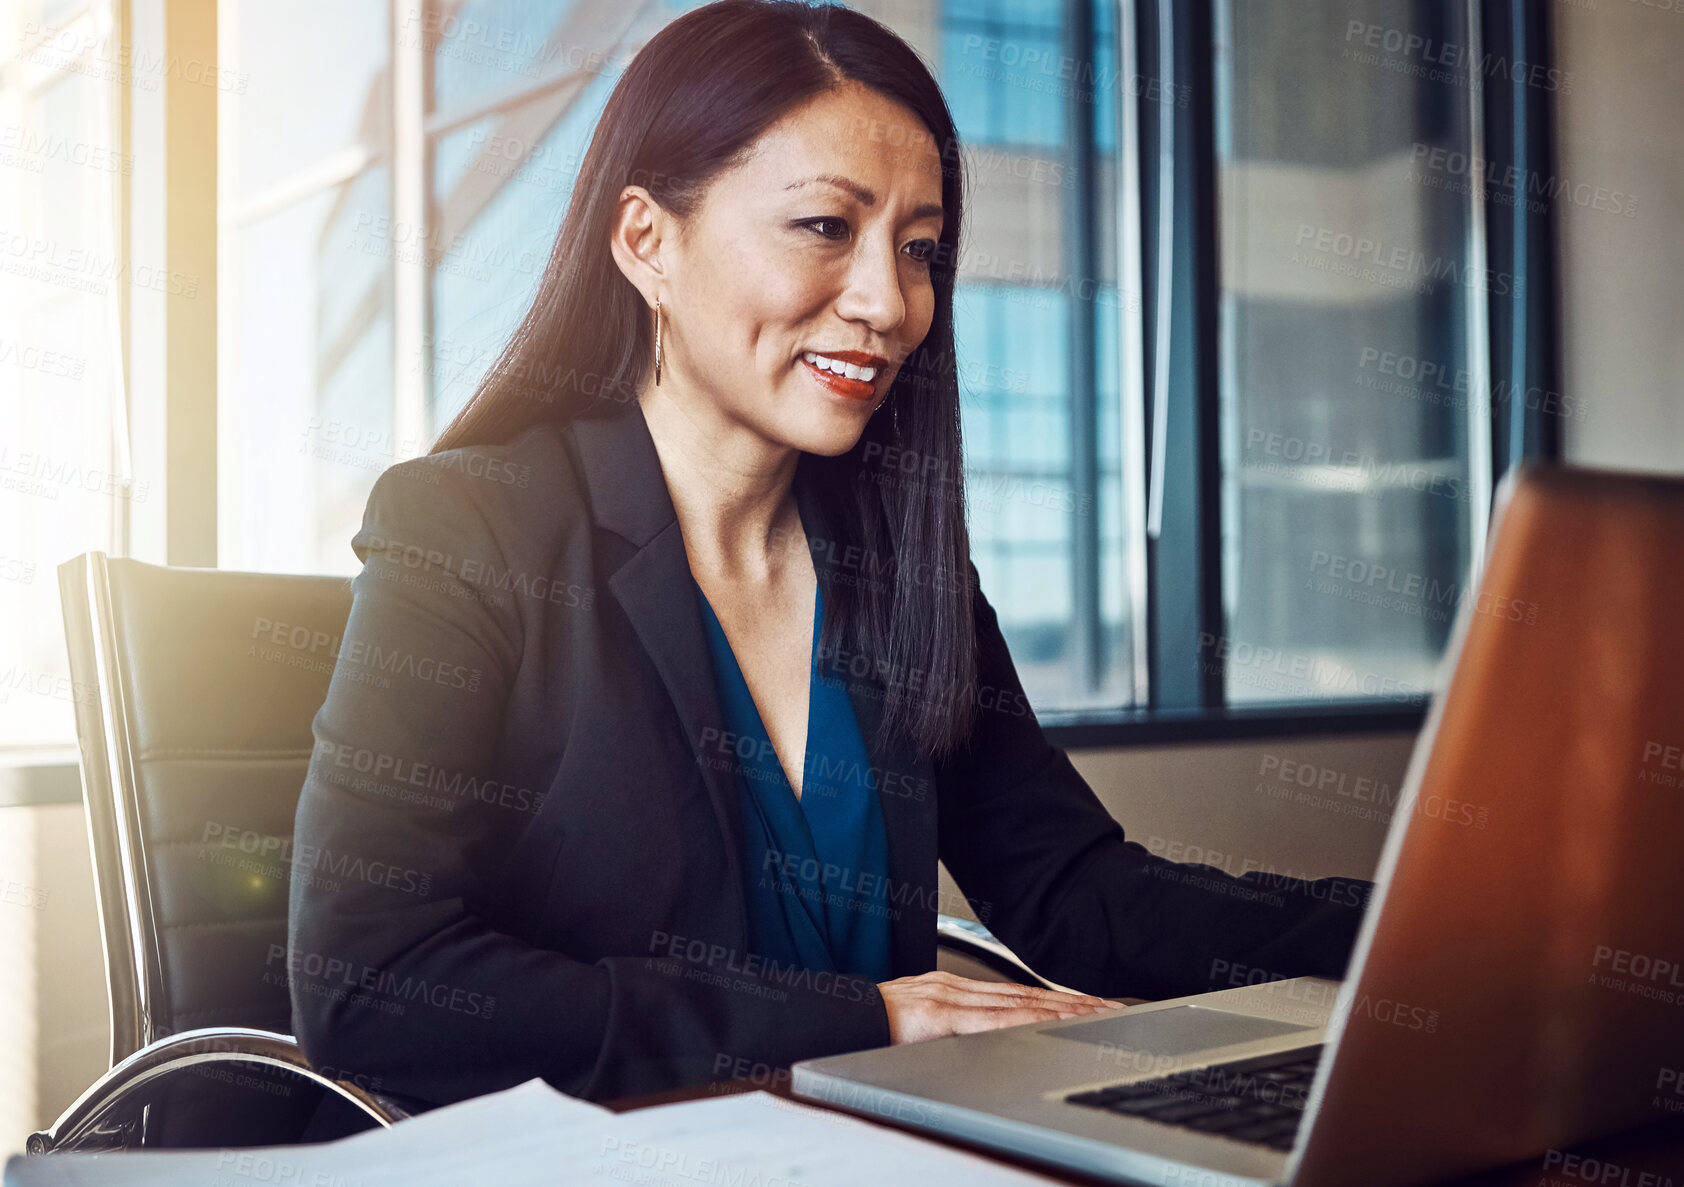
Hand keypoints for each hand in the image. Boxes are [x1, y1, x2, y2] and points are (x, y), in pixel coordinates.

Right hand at [877, 970, 1125, 1043]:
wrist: (834, 1016)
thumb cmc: (870, 1025)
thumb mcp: (917, 1026)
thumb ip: (950, 1030)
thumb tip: (978, 1045)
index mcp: (953, 991)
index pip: (1019, 996)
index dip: (1059, 999)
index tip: (1093, 1006)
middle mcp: (956, 988)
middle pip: (1028, 996)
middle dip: (1075, 1002)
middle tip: (1115, 1008)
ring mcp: (948, 999)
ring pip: (1018, 1003)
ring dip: (1062, 1008)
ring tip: (1099, 1014)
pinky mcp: (938, 1014)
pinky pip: (990, 1018)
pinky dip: (1024, 1019)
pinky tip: (1050, 1022)